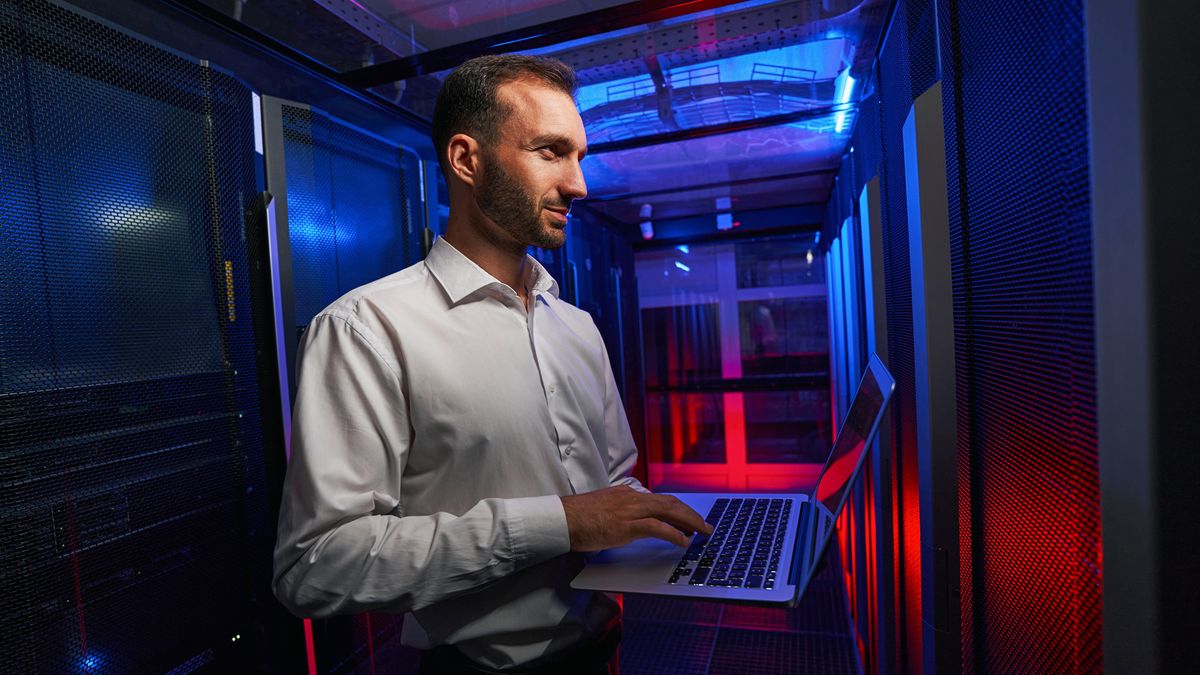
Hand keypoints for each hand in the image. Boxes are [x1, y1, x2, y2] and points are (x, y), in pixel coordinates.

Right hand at [560, 486, 713, 551]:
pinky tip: (684, 541)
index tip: (689, 518)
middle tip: (705, 525)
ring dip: (689, 522)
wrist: (563, 519)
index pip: (660, 499)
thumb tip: (631, 520)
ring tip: (702, 532)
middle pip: (670, 502)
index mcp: (627, 493)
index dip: (678, 508)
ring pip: (668, 511)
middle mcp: (632, 498)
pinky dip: (674, 534)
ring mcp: (630, 510)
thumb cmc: (578, 518)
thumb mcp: (603, 507)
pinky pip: (657, 527)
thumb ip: (619, 509)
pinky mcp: (627, 525)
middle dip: (690, 514)